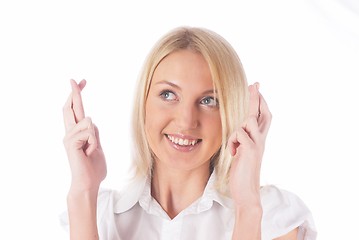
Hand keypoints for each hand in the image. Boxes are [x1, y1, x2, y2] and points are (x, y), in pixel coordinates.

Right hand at [63, 79, 106, 192]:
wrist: (89, 183)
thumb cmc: (93, 168)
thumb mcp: (97, 145)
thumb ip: (93, 133)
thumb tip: (90, 120)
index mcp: (77, 133)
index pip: (76, 110)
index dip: (77, 95)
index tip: (81, 83)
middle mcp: (70, 133)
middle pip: (70, 108)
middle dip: (74, 93)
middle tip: (74, 79)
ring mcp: (68, 137)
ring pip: (88, 121)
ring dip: (95, 136)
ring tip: (91, 150)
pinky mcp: (71, 143)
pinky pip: (89, 132)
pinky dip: (94, 142)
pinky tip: (88, 152)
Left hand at [228, 83, 270, 206]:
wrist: (247, 191)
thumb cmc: (242, 173)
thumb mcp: (242, 153)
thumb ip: (242, 140)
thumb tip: (238, 130)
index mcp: (259, 140)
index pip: (263, 117)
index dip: (261, 103)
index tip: (256, 89)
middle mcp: (261, 140)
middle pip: (262, 113)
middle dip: (257, 98)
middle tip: (255, 83)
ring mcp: (257, 144)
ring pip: (249, 120)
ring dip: (239, 128)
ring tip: (236, 146)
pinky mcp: (250, 150)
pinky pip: (239, 134)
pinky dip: (233, 142)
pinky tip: (233, 154)